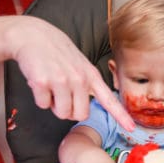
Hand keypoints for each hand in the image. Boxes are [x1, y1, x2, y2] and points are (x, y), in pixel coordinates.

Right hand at [8, 16, 134, 129]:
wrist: (32, 34)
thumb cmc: (56, 51)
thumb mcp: (80, 64)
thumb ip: (86, 84)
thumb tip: (84, 109)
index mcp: (91, 75)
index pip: (109, 99)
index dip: (121, 116)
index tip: (131, 128)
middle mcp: (80, 78)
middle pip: (80, 115)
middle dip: (69, 110)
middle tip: (61, 94)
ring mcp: (62, 80)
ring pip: (61, 113)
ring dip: (53, 105)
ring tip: (50, 85)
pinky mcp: (43, 82)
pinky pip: (43, 105)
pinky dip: (39, 98)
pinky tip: (39, 80)